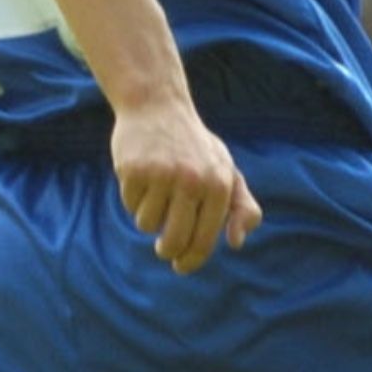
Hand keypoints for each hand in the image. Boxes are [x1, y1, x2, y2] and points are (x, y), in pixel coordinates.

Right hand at [111, 99, 261, 274]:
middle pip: (174, 240)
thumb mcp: (225, 170)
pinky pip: (130, 205)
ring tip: (155, 192)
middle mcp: (193, 180)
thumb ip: (241, 206)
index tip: (181, 266)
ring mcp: (162, 174)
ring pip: (148, 225)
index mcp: (220, 184)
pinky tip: (141, 176)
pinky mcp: (134, 169)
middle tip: (164, 249)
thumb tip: (237, 242)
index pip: (204, 239)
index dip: (191, 260)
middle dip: (167, 250)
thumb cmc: (195, 146)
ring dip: (149, 217)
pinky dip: (134, 199)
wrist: (157, 105)